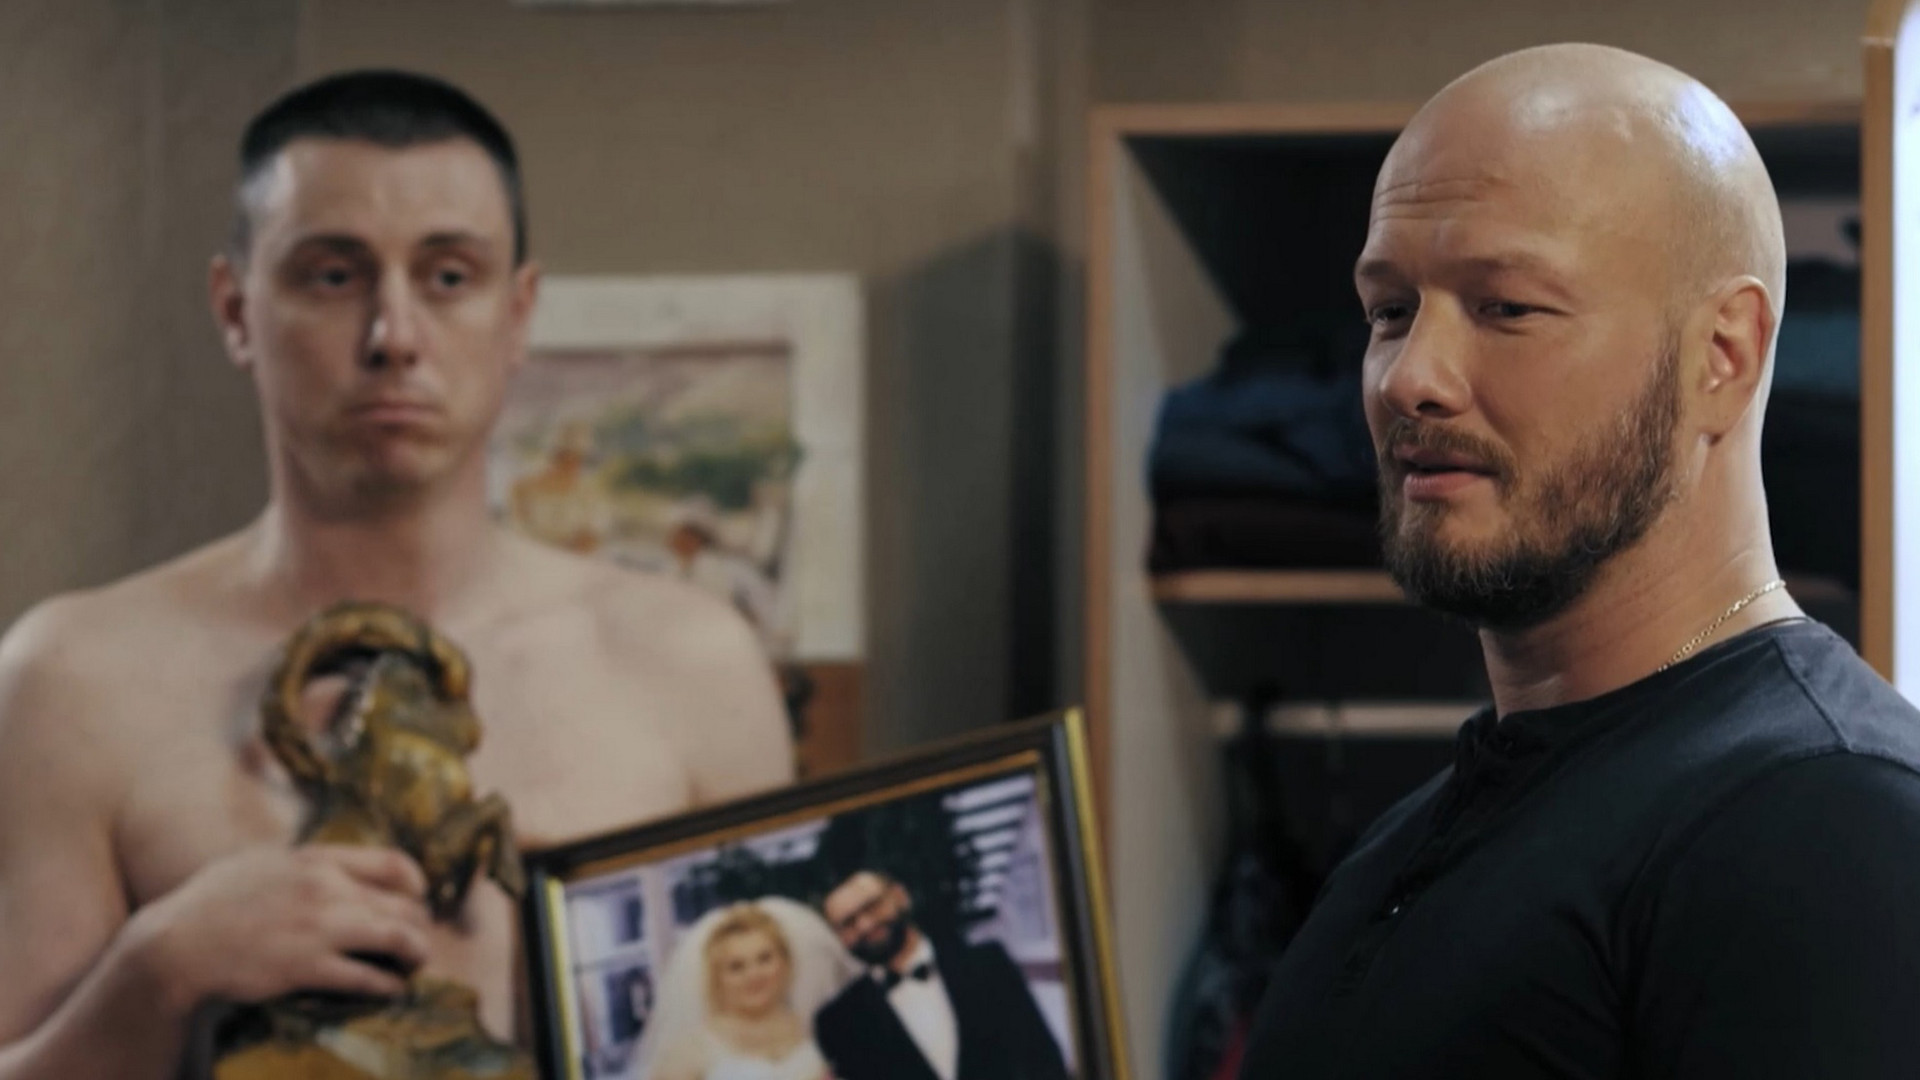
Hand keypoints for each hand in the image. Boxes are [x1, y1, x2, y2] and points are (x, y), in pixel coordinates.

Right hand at [126, 845, 432, 1014]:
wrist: (177, 944)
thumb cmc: (214, 902)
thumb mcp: (264, 863)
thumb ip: (305, 863)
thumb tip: (334, 864)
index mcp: (316, 859)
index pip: (395, 864)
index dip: (417, 887)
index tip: (418, 902)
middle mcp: (325, 888)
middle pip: (404, 906)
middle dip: (418, 928)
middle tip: (416, 945)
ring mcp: (318, 927)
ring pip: (398, 938)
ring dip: (415, 955)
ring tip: (414, 966)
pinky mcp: (307, 966)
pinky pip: (369, 977)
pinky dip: (388, 985)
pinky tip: (391, 990)